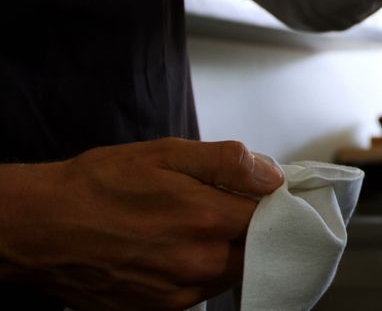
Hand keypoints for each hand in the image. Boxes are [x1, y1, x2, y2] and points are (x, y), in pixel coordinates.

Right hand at [0, 138, 282, 309]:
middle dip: (246, 228)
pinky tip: (169, 248)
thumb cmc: (98, 185)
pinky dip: (196, 270)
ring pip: (229, 271)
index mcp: (208, 220)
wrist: (41, 226)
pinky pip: (199, 290)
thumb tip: (271, 176)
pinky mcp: (159, 310)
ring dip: (223, 250)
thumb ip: (228, 163)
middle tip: (218, 206)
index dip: (269, 202)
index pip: (273, 218)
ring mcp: (179, 292)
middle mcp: (199, 263)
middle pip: (255, 249)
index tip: (258, 193)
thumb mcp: (167, 154)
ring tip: (186, 225)